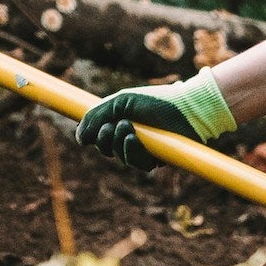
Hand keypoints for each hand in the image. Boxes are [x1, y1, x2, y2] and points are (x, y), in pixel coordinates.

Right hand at [77, 73, 234, 171]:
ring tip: (127, 126)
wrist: (186, 107)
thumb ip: (97, 116)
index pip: (99, 135)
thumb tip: (79, 138)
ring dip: (118, 143)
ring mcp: (144, 150)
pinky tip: (133, 138)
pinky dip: (132, 151)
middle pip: (106, 149)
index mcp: (121, 122)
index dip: (91, 135)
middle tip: (111, 126)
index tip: (85, 134)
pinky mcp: (156, 160)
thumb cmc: (155, 101)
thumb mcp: (121, 102)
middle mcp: (131, 137)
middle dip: (104, 139)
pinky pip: (138, 164)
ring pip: (120, 157)